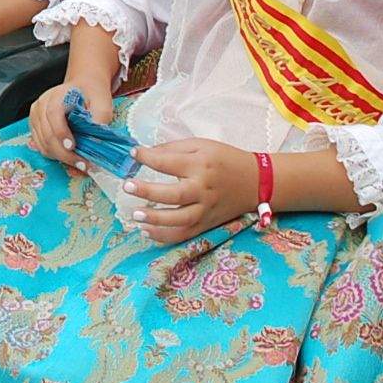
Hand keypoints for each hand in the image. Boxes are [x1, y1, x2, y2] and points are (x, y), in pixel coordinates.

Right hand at [31, 74, 115, 171]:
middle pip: (46, 133)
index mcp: (57, 95)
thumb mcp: (102, 103)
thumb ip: (100, 118)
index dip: (61, 132)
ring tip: (78, 163)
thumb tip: (96, 140)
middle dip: (63, 153)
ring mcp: (36, 116)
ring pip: (42, 143)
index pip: (53, 114)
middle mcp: (42, 104)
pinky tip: (68, 157)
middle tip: (81, 164)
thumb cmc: (91, 95)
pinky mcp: (35, 126)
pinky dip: (54, 154)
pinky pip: (41, 145)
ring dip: (59, 156)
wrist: (83, 88)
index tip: (72, 146)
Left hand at [122, 138, 257, 243]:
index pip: (168, 162)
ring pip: (179, 220)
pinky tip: (146, 231)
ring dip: (155, 220)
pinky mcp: (207, 224)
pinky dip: (165, 236)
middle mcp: (203, 190)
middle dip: (147, 191)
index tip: (133, 154)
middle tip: (127, 186)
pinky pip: (184, 234)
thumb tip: (144, 153)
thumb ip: (173, 149)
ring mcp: (206, 210)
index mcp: (201, 166)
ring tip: (135, 214)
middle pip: (173, 195)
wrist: (256, 182)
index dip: (147, 157)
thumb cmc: (224, 159)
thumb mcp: (201, 146)